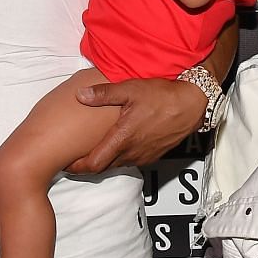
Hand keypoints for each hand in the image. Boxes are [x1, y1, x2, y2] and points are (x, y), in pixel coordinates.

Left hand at [67, 77, 206, 173]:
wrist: (191, 104)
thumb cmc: (162, 95)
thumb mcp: (130, 89)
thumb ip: (103, 94)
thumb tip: (80, 95)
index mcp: (123, 138)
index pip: (94, 163)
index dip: (77, 167)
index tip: (66, 163)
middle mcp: (132, 152)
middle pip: (103, 168)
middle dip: (87, 165)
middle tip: (73, 159)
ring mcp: (144, 156)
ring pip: (117, 165)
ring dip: (104, 162)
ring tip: (92, 151)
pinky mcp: (153, 155)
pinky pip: (130, 162)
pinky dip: (118, 158)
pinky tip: (116, 146)